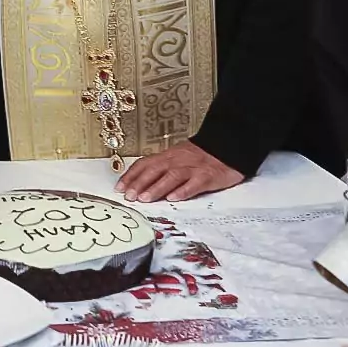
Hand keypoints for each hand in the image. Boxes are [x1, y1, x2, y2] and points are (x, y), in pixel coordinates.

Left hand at [114, 140, 241, 202]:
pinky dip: (183, 190)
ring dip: (157, 187)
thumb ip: (160, 168)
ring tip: (146, 199)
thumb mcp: (177, 158)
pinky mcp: (207, 176)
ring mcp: (193, 168)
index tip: (119, 188)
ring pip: (172, 176)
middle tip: (129, 196)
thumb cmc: (200, 156)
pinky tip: (174, 198)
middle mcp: (178, 161)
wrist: (227, 147)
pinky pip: (194, 183)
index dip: (131, 175)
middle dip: (140, 183)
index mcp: (168, 156)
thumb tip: (139, 182)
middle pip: (155, 170)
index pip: (145, 164)